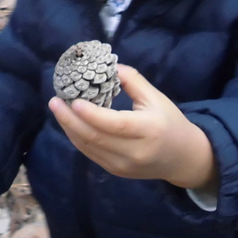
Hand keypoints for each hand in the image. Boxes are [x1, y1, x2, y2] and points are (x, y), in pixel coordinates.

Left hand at [48, 65, 216, 192]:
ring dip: (70, 128)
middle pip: (95, 138)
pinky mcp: (115, 171)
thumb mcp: (156, 97)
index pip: (115, 124)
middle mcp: (134, 151)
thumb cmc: (169, 122)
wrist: (182, 157)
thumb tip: (107, 66)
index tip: (73, 100)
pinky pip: (91, 154)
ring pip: (88, 147)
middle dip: (70, 120)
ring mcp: (123, 165)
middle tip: (54, 102)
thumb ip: (132, 80)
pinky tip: (70, 123)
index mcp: (148, 130)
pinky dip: (77, 138)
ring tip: (57, 109)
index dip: (91, 114)